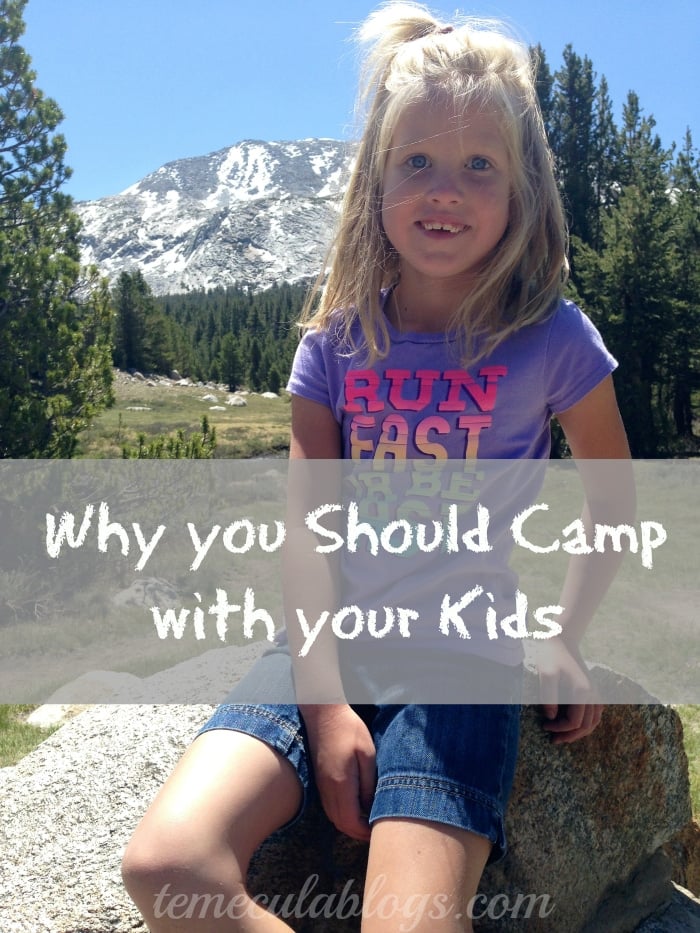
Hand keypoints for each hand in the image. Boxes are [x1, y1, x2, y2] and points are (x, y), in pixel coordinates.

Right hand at [301, 704, 375, 840]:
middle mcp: (328, 789)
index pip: (350, 821)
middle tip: (376, 832)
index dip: (364, 832)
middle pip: (340, 823)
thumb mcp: (367, 753)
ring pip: (334, 816)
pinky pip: (330, 806)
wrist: (323, 713)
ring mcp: (321, 785)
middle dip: (357, 832)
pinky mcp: (320, 779)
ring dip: (349, 824)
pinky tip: (355, 806)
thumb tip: (370, 806)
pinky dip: (342, 813)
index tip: (379, 833)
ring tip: (368, 821)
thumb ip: (368, 783)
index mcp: (340, 784)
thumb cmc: (348, 729)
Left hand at [534, 639, 603, 743]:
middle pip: (587, 726)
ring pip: (594, 721)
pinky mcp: (592, 689)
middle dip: (570, 735)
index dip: (559, 729)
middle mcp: (592, 694)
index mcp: (582, 692)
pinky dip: (587, 723)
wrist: (561, 640)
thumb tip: (551, 717)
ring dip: (580, 732)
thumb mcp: (545, 674)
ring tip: (563, 736)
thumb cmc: (550, 656)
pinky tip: (573, 724)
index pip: (575, 722)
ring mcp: (595, 692)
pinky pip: (595, 713)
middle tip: (553, 740)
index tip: (545, 726)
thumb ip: (548, 696)